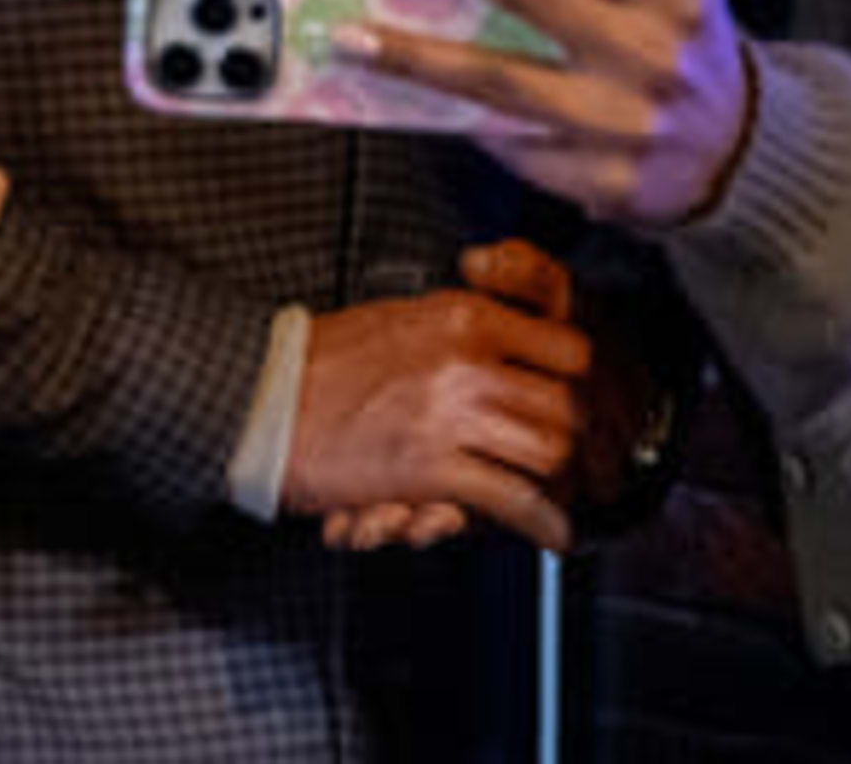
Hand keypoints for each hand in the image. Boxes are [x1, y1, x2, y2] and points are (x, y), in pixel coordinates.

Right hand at [279, 241, 591, 552]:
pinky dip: (543, 524)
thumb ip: (463, 325)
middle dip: (583, 443)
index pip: (568, 347)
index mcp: (466, 315)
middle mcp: (469, 360)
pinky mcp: (432, 468)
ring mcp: (452, 413)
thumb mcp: (406, 317)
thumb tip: (504, 333)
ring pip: (550, 452)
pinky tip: (553, 536)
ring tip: (564, 499)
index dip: (584, 385)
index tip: (581, 405)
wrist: (265, 397)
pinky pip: (513, 499)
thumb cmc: (325, 360)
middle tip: (585, 464)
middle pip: (568, 405)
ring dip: (563, 483)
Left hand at [338, 0, 757, 228]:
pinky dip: (457, 119)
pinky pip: (511, 147)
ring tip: (352, 35)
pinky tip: (406, 98)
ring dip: (416, 58)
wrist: (742, 160)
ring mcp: (622, 125)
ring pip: (500, 83)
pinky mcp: (598, 181)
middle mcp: (650, 56)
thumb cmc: (694, 53)